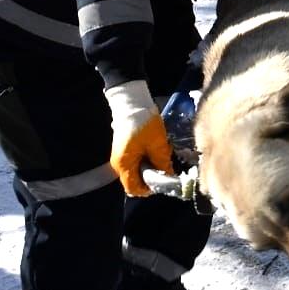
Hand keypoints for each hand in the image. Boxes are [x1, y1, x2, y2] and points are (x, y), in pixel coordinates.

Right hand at [106, 80, 173, 195]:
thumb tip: (169, 176)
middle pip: (136, 179)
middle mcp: (119, 163)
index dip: (149, 189)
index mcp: (124, 165)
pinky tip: (156, 147)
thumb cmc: (143, 123)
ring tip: (162, 154)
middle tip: (165, 166)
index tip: (163, 180)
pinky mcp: (125, 146)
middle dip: (152, 175)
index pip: (134, 188)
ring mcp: (121, 154)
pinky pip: (136, 159)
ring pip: (137, 169)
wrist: (132, 100)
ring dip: (151, 165)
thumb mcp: (158, 144)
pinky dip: (147, 157)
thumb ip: (163, 163)